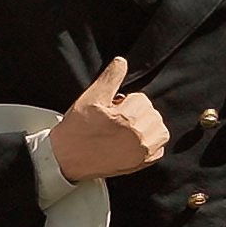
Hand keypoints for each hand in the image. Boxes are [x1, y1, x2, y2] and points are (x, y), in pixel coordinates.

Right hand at [50, 58, 169, 181]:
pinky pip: (158, 149)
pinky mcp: (140, 165)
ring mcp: (141, 154)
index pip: (141, 99)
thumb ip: (110, 78)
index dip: (124, 101)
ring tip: (125, 130)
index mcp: (128, 119)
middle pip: (151, 113)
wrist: (66, 159)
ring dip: (145, 126)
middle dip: (136, 113)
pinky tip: (132, 142)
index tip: (111, 110)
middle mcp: (139, 138)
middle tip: (115, 120)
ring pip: (158, 130)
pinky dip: (150, 144)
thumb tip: (122, 61)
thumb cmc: (77, 129)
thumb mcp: (91, 98)